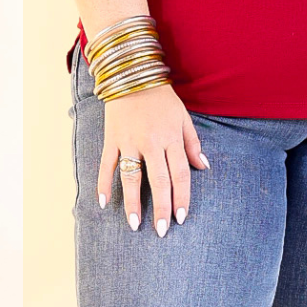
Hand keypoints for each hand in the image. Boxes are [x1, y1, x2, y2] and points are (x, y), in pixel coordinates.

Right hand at [98, 83, 209, 236]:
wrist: (132, 74)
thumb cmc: (161, 98)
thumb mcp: (183, 117)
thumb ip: (192, 143)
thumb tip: (204, 167)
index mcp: (171, 138)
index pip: (180, 174)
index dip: (181, 198)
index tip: (180, 218)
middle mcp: (151, 142)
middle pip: (158, 181)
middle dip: (160, 208)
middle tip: (161, 231)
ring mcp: (129, 141)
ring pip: (131, 177)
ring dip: (132, 202)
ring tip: (134, 224)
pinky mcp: (112, 138)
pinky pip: (106, 164)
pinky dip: (103, 183)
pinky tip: (102, 202)